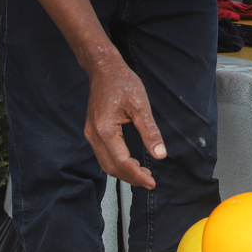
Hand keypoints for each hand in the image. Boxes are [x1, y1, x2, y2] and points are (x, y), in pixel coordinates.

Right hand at [84, 55, 165, 187]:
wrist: (103, 68)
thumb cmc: (121, 82)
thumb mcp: (141, 105)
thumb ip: (150, 131)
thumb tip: (160, 154)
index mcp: (104, 130)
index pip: (122, 162)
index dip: (137, 175)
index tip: (152, 182)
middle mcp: (94, 135)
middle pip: (111, 167)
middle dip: (131, 177)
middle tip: (150, 181)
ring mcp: (91, 134)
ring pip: (105, 163)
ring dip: (124, 172)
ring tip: (143, 174)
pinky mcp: (93, 131)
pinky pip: (103, 154)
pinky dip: (117, 163)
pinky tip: (130, 163)